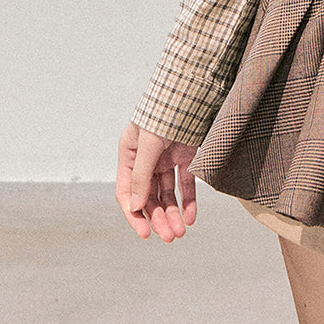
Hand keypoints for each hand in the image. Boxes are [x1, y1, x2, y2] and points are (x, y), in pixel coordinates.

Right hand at [116, 121, 198, 241]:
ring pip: (167, 193)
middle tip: (169, 237)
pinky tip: (191, 217)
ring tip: (181, 232)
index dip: (135, 215)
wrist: (195, 87)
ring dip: (173, 213)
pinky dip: (189, 201)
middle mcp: (147, 158)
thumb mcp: (150, 141)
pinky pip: (185, 183)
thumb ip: (142, 173)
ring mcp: (167, 157)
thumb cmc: (167, 109)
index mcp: (130, 153)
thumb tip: (136, 206)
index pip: (128, 192)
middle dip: (158, 218)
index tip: (146, 233)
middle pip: (149, 196)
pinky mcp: (187, 155)